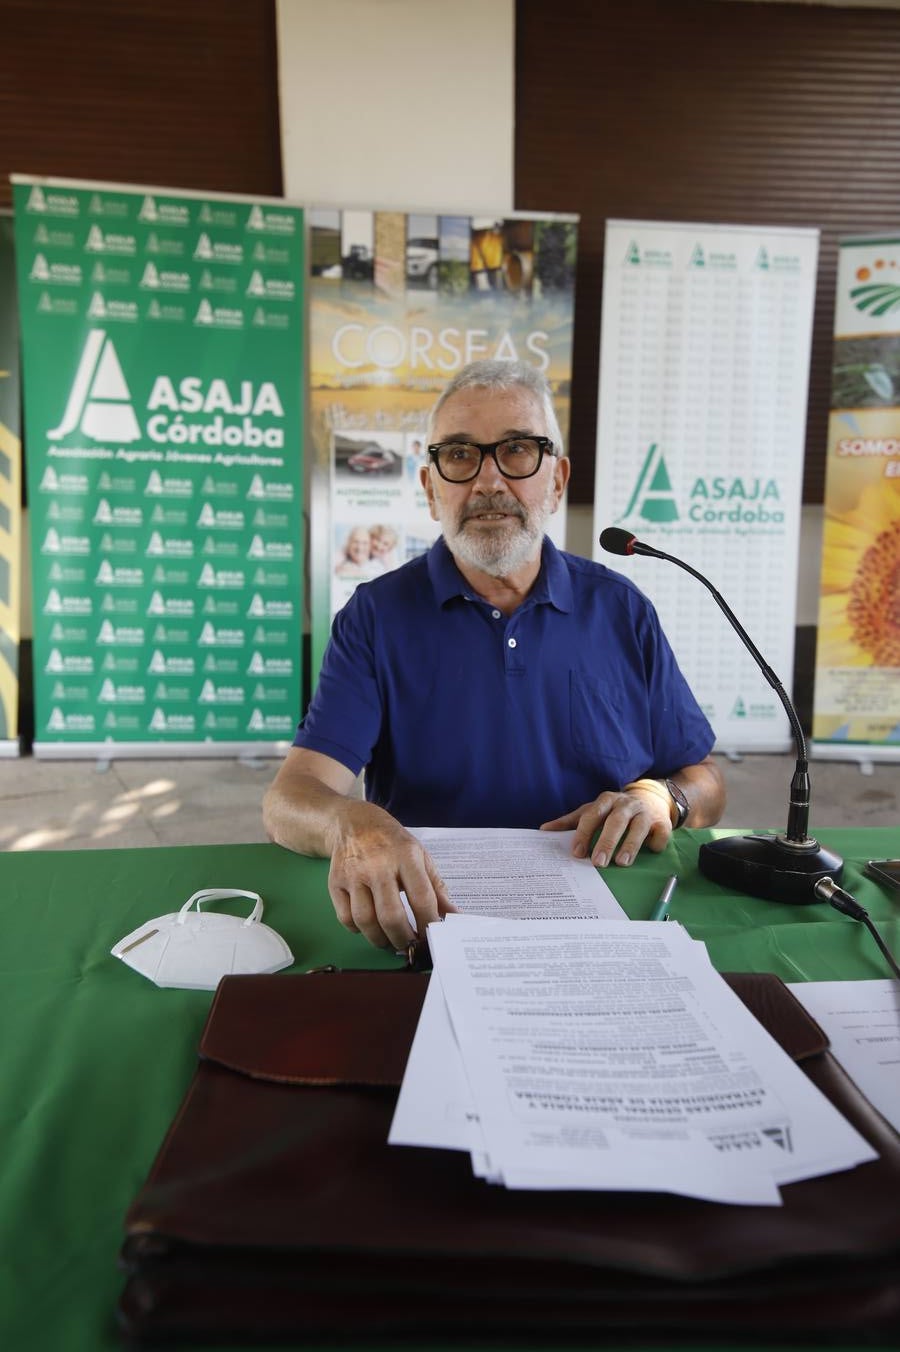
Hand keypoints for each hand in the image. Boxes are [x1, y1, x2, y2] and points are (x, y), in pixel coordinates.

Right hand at [327, 802, 455, 948]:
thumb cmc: (393, 842)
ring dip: (380, 940)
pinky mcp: (335, 882)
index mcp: (406, 856)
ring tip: (391, 943)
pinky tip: (370, 928)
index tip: (432, 937)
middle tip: (410, 946)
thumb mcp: (420, 857)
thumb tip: (454, 917)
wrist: (354, 822)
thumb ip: (437, 888)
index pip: (421, 898)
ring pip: (365, 920)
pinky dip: (358, 930)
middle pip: (391, 915)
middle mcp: (378, 865)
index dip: (428, 923)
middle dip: (404, 939)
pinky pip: (345, 917)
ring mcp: (354, 874)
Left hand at [540, 787, 671, 866]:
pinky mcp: (662, 822)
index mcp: (606, 801)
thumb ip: (571, 821)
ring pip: (638, 827)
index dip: (584, 833)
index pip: (592, 815)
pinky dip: (656, 842)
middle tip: (598, 863)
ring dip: (630, 844)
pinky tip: (650, 851)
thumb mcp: (593, 811)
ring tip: (622, 863)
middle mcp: (625, 804)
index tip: (577, 853)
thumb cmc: (614, 811)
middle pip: (615, 821)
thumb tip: (544, 830)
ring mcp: (645, 812)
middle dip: (606, 842)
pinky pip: (661, 832)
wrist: (650, 799)